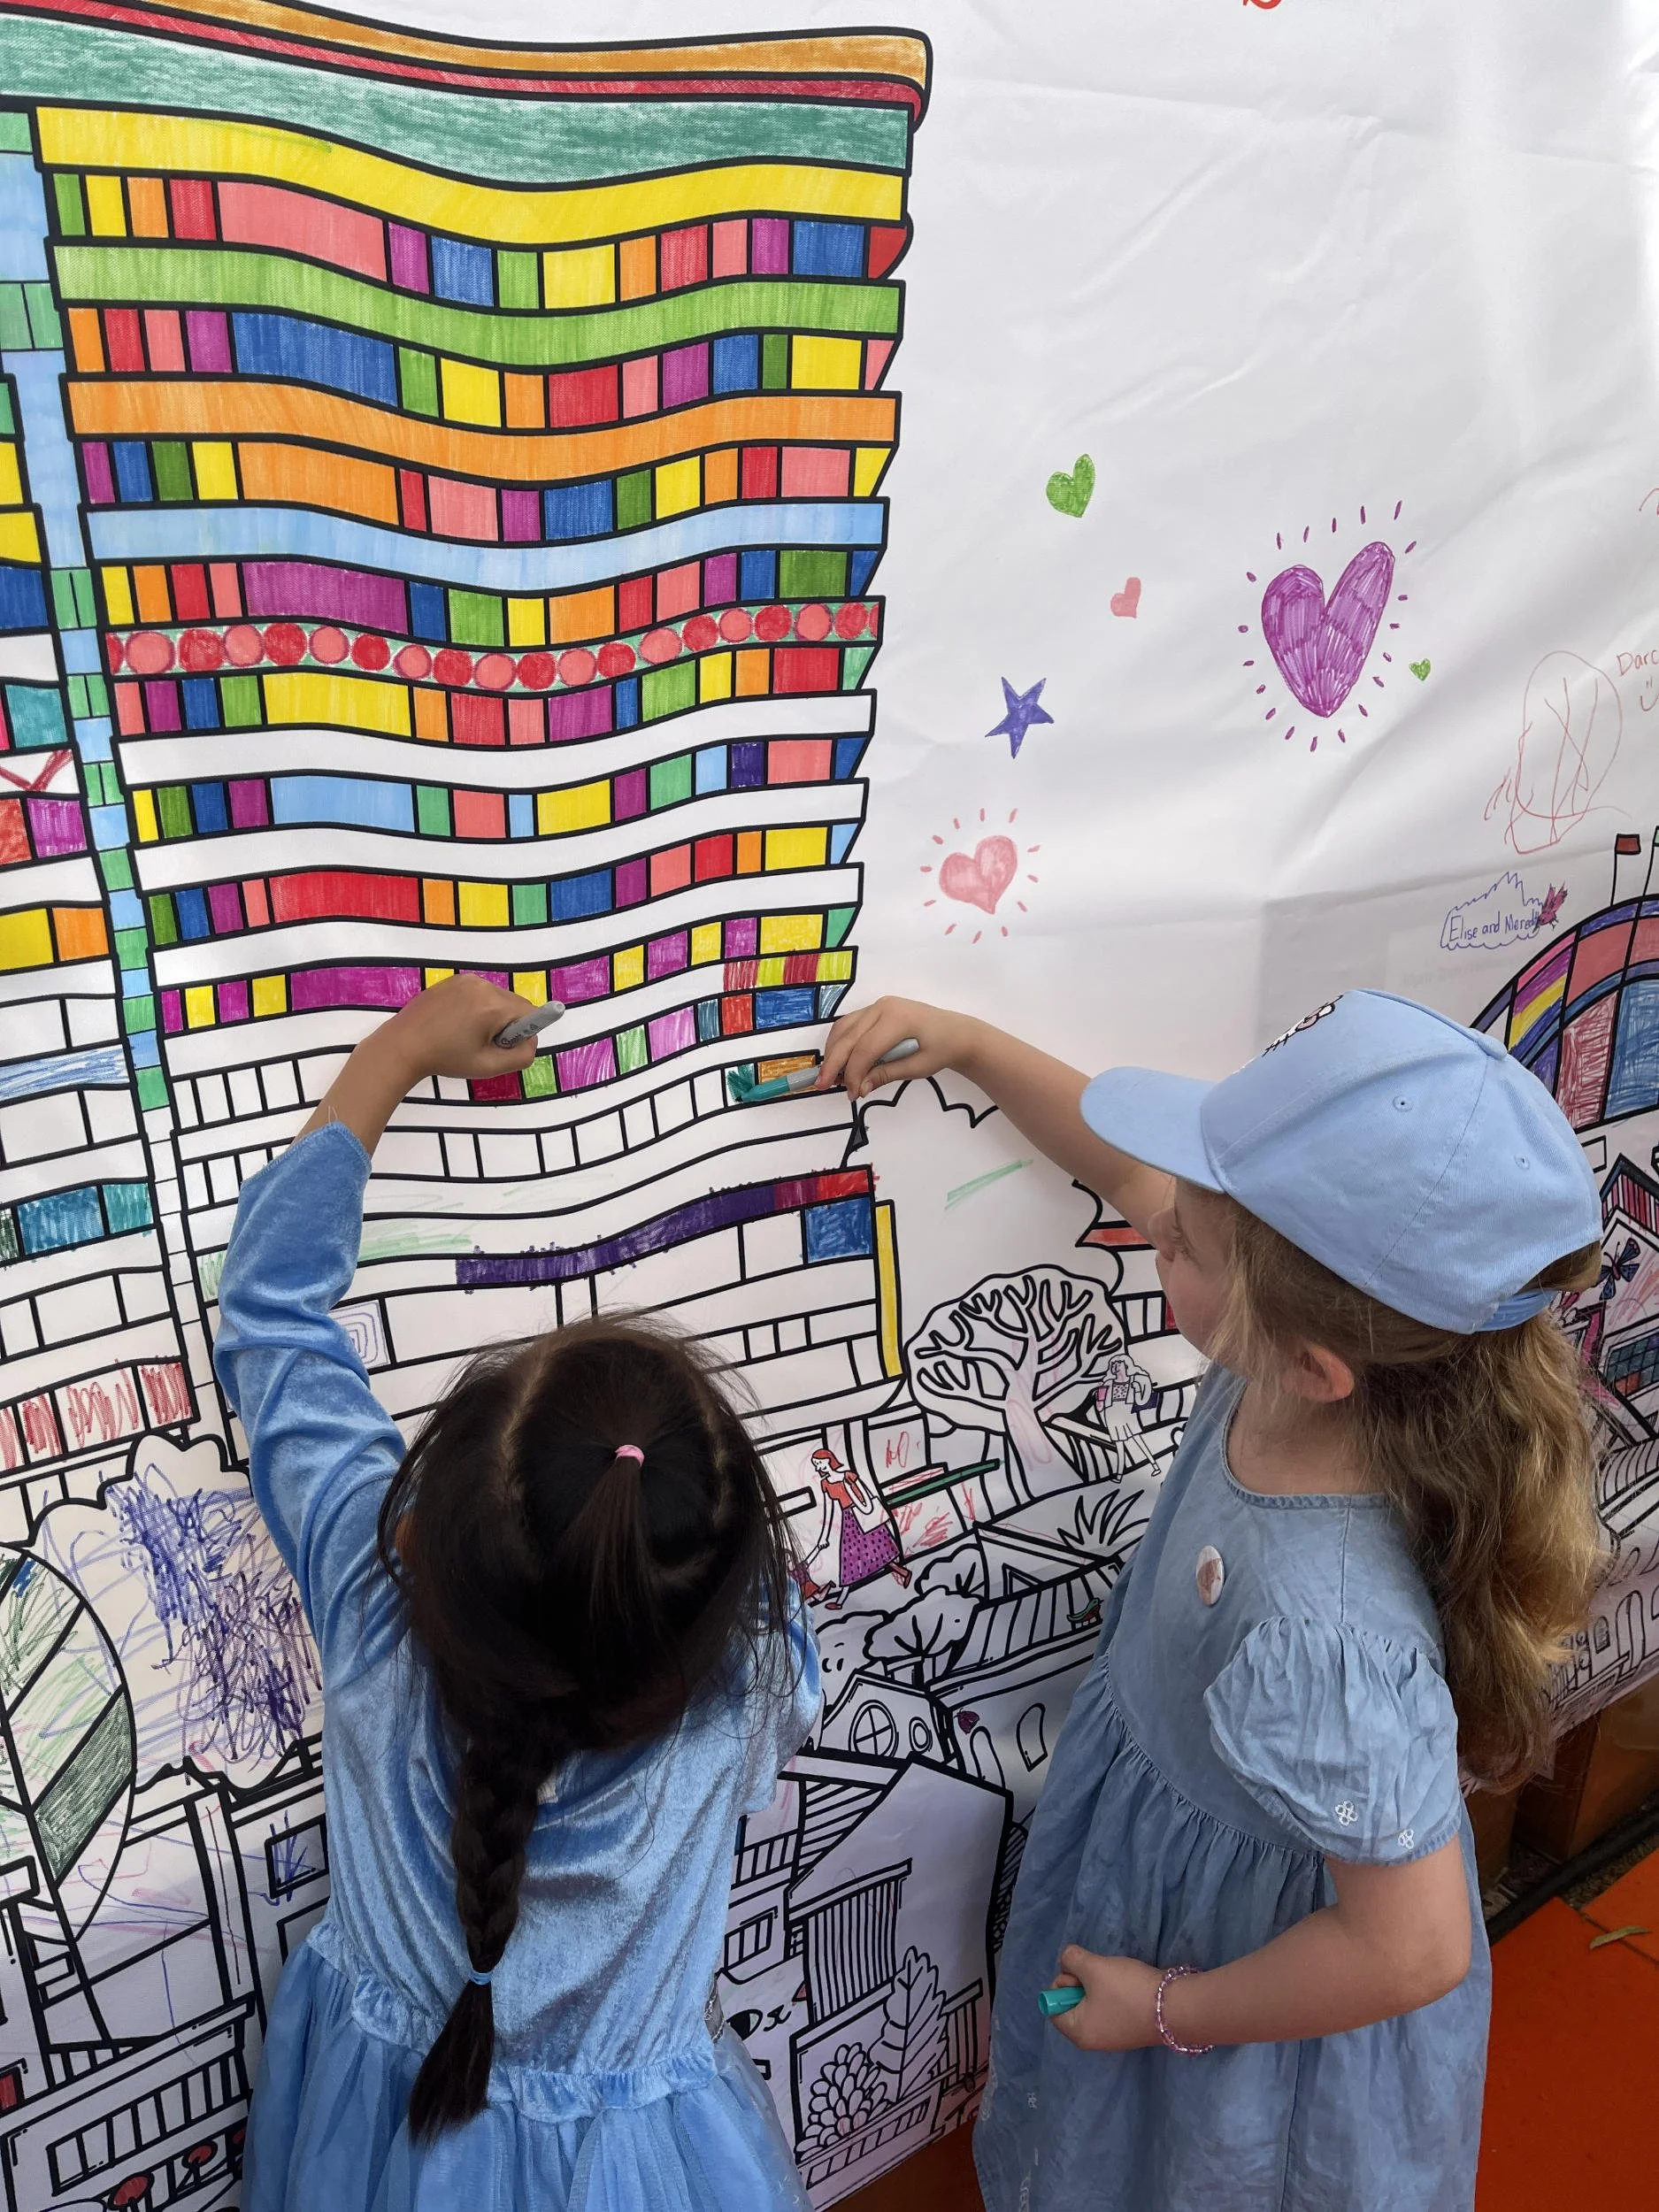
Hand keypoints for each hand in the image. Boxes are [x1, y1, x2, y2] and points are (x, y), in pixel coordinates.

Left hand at [368, 974, 540, 1083]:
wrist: (402, 1047)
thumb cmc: (445, 1059)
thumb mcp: (488, 1066)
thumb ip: (521, 1056)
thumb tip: (531, 1042)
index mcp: (493, 1005)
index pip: (530, 1013)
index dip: (522, 1034)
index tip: (500, 1047)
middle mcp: (482, 985)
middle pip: (514, 1005)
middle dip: (506, 1025)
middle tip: (481, 1044)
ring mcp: (465, 980)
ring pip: (497, 999)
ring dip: (491, 1016)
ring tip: (465, 1034)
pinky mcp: (453, 980)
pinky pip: (478, 993)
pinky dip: (475, 1008)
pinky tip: (455, 1024)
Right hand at [816, 996, 980, 1100]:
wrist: (957, 1033)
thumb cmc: (942, 1049)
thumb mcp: (917, 1068)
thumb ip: (886, 1075)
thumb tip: (859, 1088)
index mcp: (898, 1019)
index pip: (865, 1049)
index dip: (854, 1073)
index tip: (853, 1094)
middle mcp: (883, 1007)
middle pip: (849, 1037)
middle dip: (834, 1063)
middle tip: (823, 1086)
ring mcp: (878, 1005)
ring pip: (844, 1028)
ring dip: (834, 1052)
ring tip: (830, 1076)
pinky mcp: (876, 1009)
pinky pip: (851, 1025)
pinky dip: (842, 1043)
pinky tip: (840, 1061)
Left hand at [1046, 1947, 1163, 2051]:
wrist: (1175, 2007)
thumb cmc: (1127, 1991)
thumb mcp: (1093, 1967)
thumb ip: (1071, 1959)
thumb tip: (1067, 1961)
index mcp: (1079, 2032)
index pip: (1053, 2007)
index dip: (1062, 1984)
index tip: (1079, 1974)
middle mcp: (1093, 2040)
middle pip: (1073, 2004)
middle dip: (1081, 1982)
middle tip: (1097, 1972)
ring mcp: (1114, 2036)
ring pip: (1093, 2003)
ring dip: (1099, 1984)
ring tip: (1114, 1977)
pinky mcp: (1130, 2028)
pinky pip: (1110, 2008)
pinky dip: (1113, 1993)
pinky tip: (1126, 1984)